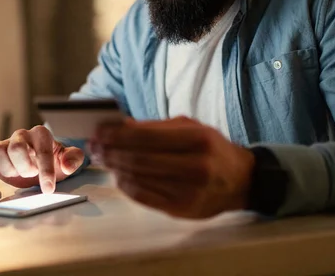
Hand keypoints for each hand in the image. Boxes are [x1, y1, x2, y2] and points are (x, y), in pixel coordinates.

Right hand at [0, 126, 84, 192]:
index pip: (41, 150)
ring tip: (16, 174)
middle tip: (31, 174)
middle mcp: (21, 136)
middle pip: (16, 148)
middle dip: (24, 167)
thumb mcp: (68, 159)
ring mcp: (5, 144)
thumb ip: (74, 158)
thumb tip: (67, 165)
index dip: (45, 171)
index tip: (48, 189)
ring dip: (7, 168)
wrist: (41, 161)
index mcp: (41, 134)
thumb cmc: (54, 159)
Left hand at [89, 117, 254, 218]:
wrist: (240, 181)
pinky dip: (126, 185)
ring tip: (102, 158)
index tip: (99, 131)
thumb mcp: (190, 128)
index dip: (117, 134)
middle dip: (110, 151)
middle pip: (139, 158)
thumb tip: (119, 126)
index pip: (146, 137)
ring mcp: (189, 191)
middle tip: (94, 146)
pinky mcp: (182, 210)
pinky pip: (144, 197)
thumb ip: (155, 127)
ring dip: (114, 168)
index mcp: (198, 139)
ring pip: (139, 178)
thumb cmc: (211, 149)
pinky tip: (118, 176)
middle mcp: (196, 166)